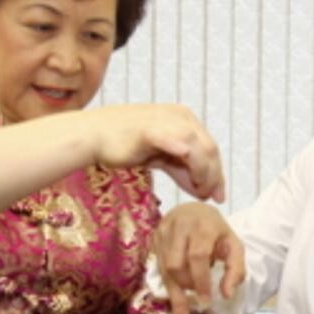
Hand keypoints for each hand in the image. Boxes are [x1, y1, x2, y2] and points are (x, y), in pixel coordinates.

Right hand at [87, 104, 224, 202]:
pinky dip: (186, 155)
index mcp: (185, 118)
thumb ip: (182, 170)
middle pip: (210, 149)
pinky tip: (191, 173)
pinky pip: (174, 142)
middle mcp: (180, 116)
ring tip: (200, 191)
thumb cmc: (125, 145)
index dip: (218, 173)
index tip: (219, 194)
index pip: (210, 147)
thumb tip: (204, 191)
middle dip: (215, 176)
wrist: (94, 135)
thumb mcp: (161, 158)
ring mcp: (166, 121)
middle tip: (213, 197)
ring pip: (198, 149)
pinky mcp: (150, 130)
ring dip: (204, 173)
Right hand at [154, 202, 244, 313]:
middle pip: (176, 265)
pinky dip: (168, 282)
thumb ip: (235, 269)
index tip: (206, 301)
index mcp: (203, 225)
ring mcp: (163, 232)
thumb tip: (227, 295)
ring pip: (164, 268)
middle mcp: (179, 226)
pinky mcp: (153, 239)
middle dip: (186, 287)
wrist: (193, 210)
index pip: (197, 256)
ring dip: (175, 289)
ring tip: (185, 302)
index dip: (200, 281)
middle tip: (197, 301)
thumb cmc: (216, 231)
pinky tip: (176, 291)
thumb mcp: (233, 245)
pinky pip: (157, 266)